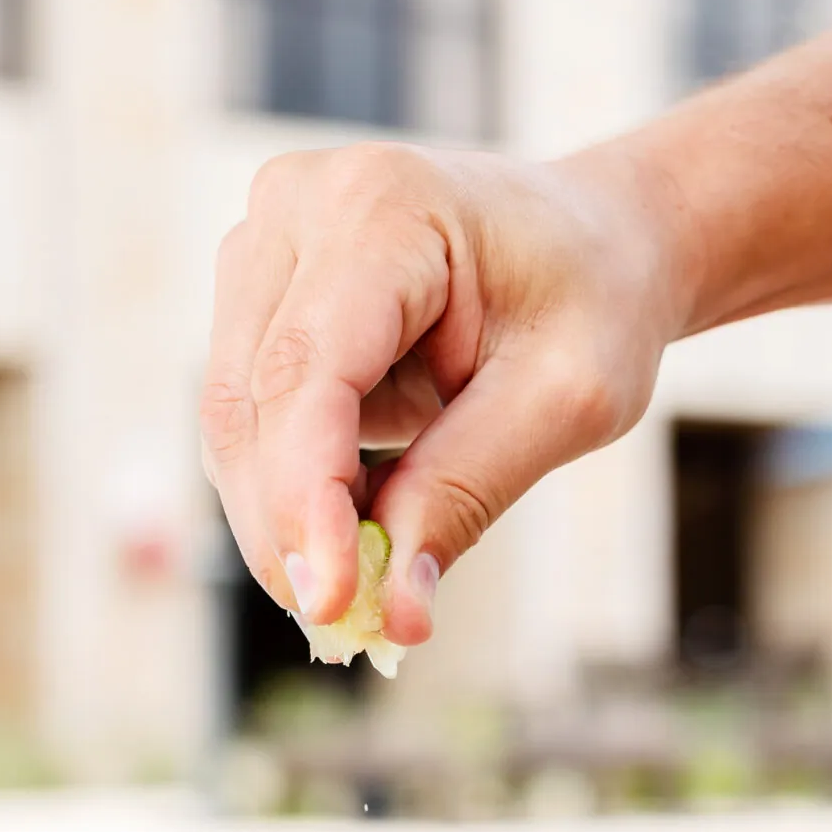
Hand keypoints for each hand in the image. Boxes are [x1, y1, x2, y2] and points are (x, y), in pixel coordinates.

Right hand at [201, 143, 678, 645]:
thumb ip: (471, 489)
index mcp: (382, 205)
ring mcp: (264, 241)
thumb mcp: (569, 398)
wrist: (597, 238)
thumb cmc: (594, 301)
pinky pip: (251, 413)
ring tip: (365, 582)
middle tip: (345, 627)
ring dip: (284, 516)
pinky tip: (353, 530)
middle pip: (249, 399)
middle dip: (287, 527)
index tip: (330, 602)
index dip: (303, 494)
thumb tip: (395, 612)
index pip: (307, 369)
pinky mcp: (259, 289)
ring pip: (235, 416)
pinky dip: (293, 488)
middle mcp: (297, 204)